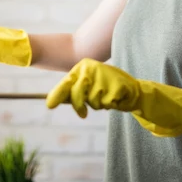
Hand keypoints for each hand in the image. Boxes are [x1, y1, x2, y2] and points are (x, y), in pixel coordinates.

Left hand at [46, 58, 181, 136]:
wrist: (133, 88)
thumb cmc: (105, 88)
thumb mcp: (87, 86)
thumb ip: (71, 91)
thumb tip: (50, 102)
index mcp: (82, 66)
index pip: (67, 82)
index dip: (58, 94)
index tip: (49, 105)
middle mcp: (91, 68)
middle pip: (77, 95)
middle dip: (79, 106)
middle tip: (83, 114)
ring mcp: (104, 76)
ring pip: (92, 102)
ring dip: (98, 105)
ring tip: (106, 98)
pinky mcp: (115, 85)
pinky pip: (106, 104)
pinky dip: (110, 105)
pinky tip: (115, 98)